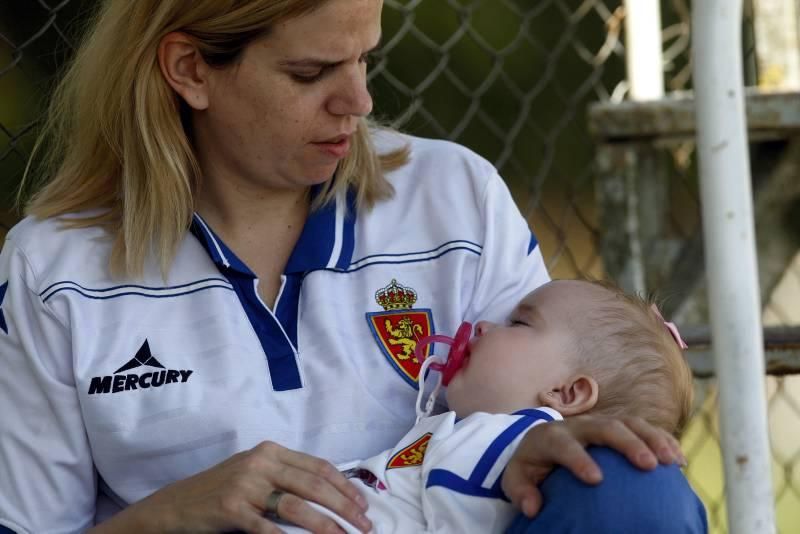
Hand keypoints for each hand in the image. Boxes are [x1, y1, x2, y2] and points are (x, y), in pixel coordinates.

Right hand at [92, 441, 372, 533]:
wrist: (175, 505)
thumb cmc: (221, 490)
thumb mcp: (255, 474)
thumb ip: (287, 476)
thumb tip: (332, 493)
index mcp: (271, 451)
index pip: (319, 466)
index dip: (345, 485)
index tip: (364, 504)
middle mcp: (260, 462)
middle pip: (314, 485)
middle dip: (344, 507)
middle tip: (364, 525)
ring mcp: (245, 485)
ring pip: (297, 506)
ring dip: (326, 525)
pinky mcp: (231, 508)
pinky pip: (268, 527)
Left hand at [501, 415, 685, 517]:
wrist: (542, 442)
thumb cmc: (532, 465)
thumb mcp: (518, 477)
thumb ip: (521, 490)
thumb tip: (533, 508)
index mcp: (551, 437)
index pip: (564, 444)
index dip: (578, 458)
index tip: (595, 479)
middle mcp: (579, 425)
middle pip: (605, 427)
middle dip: (627, 443)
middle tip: (648, 465)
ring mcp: (600, 423)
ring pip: (629, 422)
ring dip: (653, 438)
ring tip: (672, 461)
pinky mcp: (618, 426)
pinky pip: (643, 427)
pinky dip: (662, 440)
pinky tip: (680, 461)